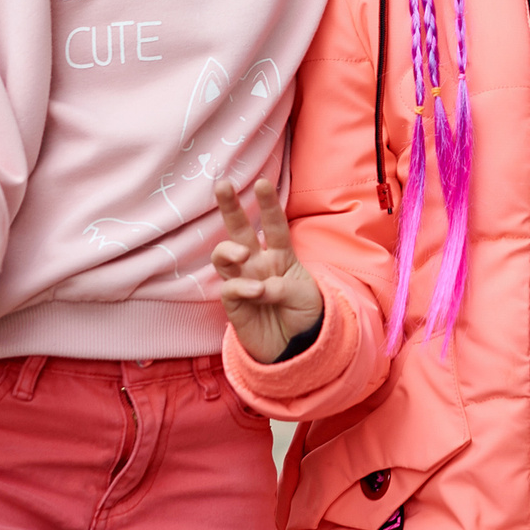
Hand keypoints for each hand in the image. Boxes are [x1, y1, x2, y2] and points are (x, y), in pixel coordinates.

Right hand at [212, 178, 322, 363]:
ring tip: (242, 255)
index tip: (262, 183)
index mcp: (281, 255)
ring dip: (229, 250)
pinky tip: (255, 292)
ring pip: (223, 255)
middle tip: (223, 185)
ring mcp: (243, 281)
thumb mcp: (305, 296)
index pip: (273, 226)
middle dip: (230, 207)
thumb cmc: (303, 314)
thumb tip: (260, 286)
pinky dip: (240, 287)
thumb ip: (284, 286)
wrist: (295, 346)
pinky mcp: (233, 304)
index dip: (268, 205)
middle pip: (239, 230)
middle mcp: (258, 263)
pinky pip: (229, 288)